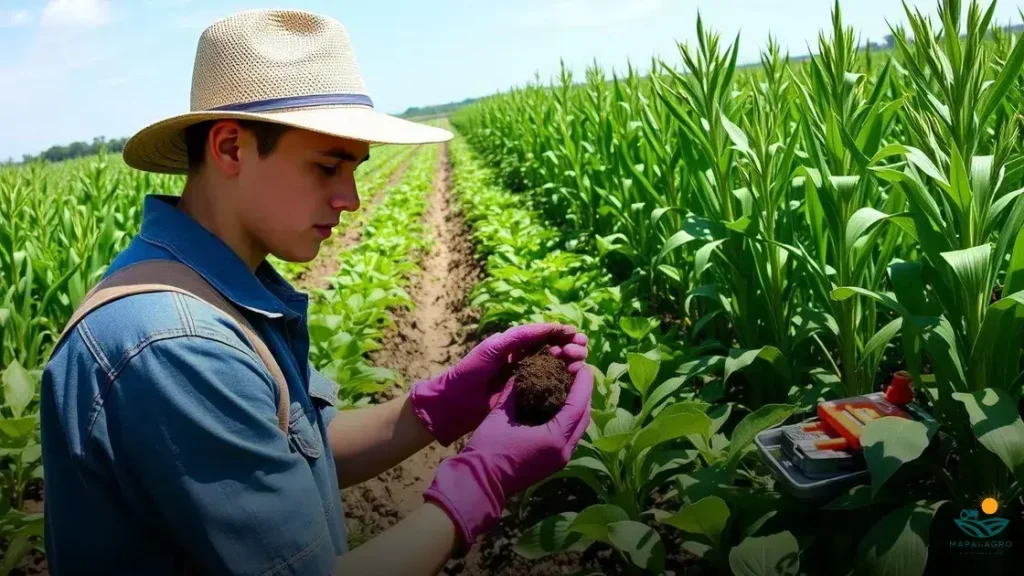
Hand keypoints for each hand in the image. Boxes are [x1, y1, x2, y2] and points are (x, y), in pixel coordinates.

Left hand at [409, 323, 587, 445]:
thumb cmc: (467, 374)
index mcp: (513, 344)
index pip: (542, 334)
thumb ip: (514, 339)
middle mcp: (522, 358)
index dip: (560, 332)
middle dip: (569, 346)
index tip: (576, 334)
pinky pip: (548, 384)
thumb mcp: (490, 351)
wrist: (453, 404)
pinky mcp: (526, 394)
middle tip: (581, 349)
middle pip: (552, 348)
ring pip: (554, 365)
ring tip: (580, 361)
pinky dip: (563, 380)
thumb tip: (543, 328)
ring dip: (569, 361)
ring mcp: (525, 376)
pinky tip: (574, 380)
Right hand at [422, 365, 593, 551]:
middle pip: (584, 418)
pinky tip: (561, 407)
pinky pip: (570, 437)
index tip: (584, 367)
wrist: (480, 482)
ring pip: (579, 429)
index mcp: (554, 438)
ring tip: (572, 387)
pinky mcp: (554, 463)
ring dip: (579, 408)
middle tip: (579, 374)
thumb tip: (521, 374)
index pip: (577, 406)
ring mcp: (560, 459)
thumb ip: (514, 392)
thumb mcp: (500, 415)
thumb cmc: (488, 448)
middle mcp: (564, 450)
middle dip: (585, 394)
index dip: (583, 384)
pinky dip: (570, 420)